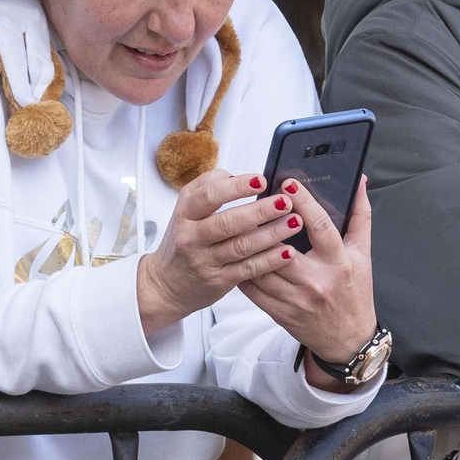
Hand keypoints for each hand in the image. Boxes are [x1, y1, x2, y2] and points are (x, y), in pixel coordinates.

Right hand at [136, 170, 304, 335]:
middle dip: (260, 211)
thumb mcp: (185, 210)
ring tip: (294, 222)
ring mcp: (205, 261)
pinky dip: (269, 260)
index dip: (236, 187)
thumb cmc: (182, 240)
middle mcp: (192, 237)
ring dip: (271, 234)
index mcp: (185, 213)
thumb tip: (236, 176)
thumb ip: (208, 188)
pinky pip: (248, 269)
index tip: (261, 180)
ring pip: (241, 246)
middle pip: (228, 222)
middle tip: (284, 202)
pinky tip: (287, 252)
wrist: (166, 284)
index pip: (209, 196)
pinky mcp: (218, 281)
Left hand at [238, 177, 377, 392]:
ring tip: (237, 223)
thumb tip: (359, 182)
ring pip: (262, 268)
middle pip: (282, 248)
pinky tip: (236, 253)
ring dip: (248, 246)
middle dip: (265, 225)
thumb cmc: (355, 291)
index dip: (304, 203)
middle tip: (251, 202)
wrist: (348, 340)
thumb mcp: (363, 254)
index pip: (320, 227)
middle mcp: (317, 281)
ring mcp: (296, 299)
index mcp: (339, 262)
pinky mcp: (280, 313)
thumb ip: (360, 216)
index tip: (288, 184)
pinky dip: (242, 269)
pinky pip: (253, 289)